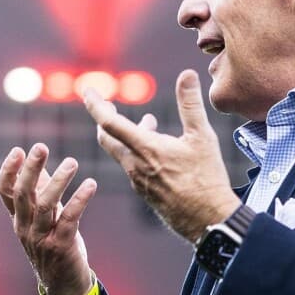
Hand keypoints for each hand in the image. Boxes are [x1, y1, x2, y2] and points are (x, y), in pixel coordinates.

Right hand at [0, 143, 95, 294]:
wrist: (64, 287)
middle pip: (23, 195)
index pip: (5, 192)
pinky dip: (79, 200)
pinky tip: (90, 184)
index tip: (17, 150)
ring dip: (58, 181)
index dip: (9, 171)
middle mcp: (25, 228)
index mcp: (18, 219)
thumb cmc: (54, 246)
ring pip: (45, 206)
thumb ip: (40, 192)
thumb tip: (39, 163)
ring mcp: (41, 239)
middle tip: (40, 147)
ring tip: (72, 162)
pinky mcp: (61, 247)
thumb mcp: (43, 219)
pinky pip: (69, 220)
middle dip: (30, 169)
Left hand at [82, 69, 239, 241]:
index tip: (86, 91)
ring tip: (148, 122)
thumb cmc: (206, 178)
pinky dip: (138, 152)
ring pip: (123, 153)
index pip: (109, 123)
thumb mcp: (202, 137)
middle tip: (110, 105)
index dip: (96, 105)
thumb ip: (190, 104)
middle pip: (107, 138)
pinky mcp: (145, 192)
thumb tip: (187, 74)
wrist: (207, 220)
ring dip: (129, 135)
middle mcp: (135, 165)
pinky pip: (133, 167)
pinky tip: (157, 151)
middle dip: (105, 119)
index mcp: (145, 149)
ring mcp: (138, 181)